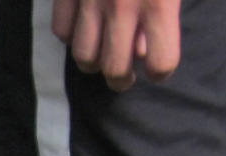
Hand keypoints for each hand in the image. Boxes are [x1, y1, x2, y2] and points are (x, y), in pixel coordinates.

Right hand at [52, 0, 180, 90]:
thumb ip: (164, 12)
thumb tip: (142, 50)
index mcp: (159, 2)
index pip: (160, 63)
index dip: (160, 69)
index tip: (157, 66)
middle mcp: (122, 6)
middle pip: (115, 70)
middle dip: (122, 78)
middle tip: (125, 73)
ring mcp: (89, 0)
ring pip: (84, 56)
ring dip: (94, 62)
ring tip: (102, 53)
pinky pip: (61, 30)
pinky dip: (70, 36)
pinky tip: (83, 28)